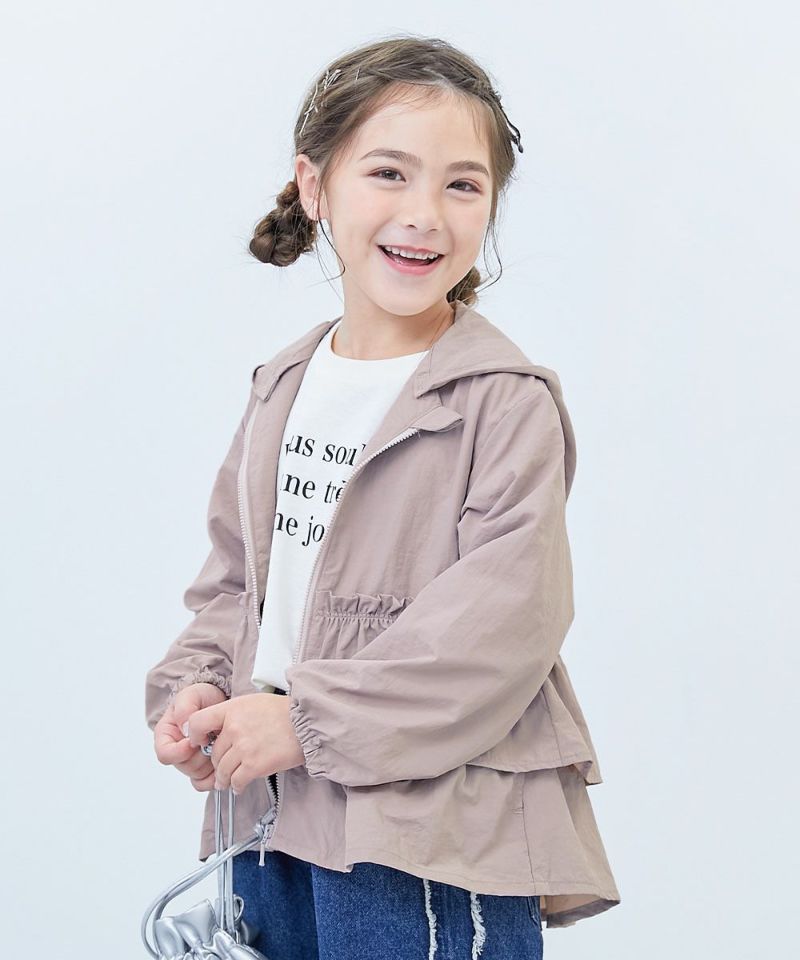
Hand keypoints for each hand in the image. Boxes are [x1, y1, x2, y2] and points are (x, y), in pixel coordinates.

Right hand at [153, 683, 228, 791]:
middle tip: (213, 738)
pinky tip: (225, 759)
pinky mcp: (206, 769)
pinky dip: (216, 774)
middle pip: (184, 766)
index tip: (193, 742)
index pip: (165, 754)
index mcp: (166, 736)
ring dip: (212, 761)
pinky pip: (207, 782)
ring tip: (221, 743)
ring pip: (198, 774)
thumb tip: (185, 727)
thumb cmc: (201, 698)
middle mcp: (177, 752)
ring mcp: (192, 762)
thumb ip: (185, 708)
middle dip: (201, 754)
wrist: (219, 701)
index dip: (179, 752)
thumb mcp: (191, 695)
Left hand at [185, 693, 305, 794]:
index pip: (197, 723)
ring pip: (222, 770)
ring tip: (230, 780)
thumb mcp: (253, 702)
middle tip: (226, 766)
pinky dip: (237, 786)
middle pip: (213, 753)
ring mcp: (244, 747)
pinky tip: (240, 785)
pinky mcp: (254, 765)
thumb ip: (232, 715)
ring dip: (225, 779)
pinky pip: (236, 782)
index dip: (195, 736)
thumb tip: (216, 731)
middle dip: (219, 762)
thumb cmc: (284, 712)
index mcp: (232, 709)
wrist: (307, 723)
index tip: (201, 743)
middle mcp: (234, 728)